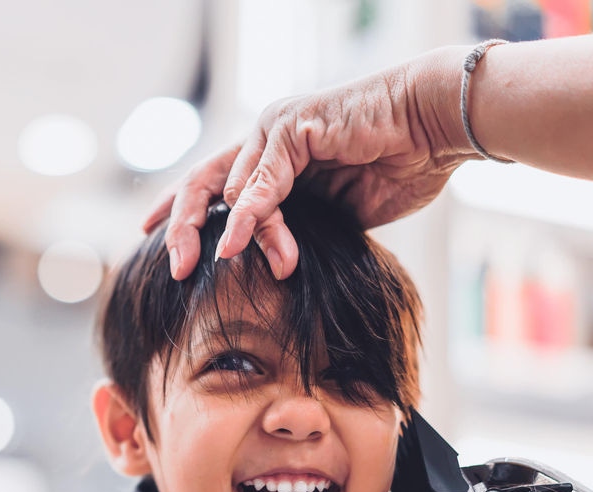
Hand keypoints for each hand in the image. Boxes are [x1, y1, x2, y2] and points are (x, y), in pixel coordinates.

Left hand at [143, 46, 473, 280]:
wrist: (436, 128)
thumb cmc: (400, 166)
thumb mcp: (337, 212)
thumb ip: (300, 227)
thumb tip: (276, 261)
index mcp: (274, 159)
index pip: (214, 185)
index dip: (184, 211)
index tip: (155, 238)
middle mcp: (267, 140)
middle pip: (206, 181)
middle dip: (182, 224)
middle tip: (172, 265)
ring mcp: (276, 129)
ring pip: (227, 183)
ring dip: (222, 231)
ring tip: (205, 264)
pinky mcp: (292, 126)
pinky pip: (262, 177)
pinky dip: (248, 213)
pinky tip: (232, 242)